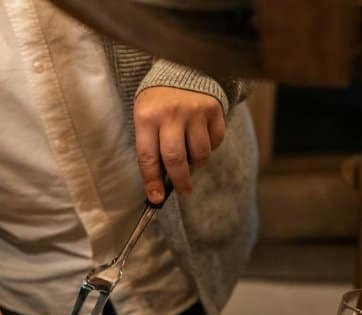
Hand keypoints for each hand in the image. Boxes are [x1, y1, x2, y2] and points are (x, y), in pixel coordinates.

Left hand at [134, 86, 225, 203]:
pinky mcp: (214, 109)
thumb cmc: (158, 102)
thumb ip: (150, 148)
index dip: (152, 182)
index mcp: (147, 117)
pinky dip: (209, 148)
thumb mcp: (145, 118)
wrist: (182, 68)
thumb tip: (160, 184)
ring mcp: (195, 110)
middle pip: (177, 159)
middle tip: (183, 190)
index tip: (156, 198)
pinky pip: (216, 142)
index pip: (148, 157)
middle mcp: (172, 113)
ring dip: (196, 164)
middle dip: (180, 181)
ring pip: (200, 154)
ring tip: (190, 159)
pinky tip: (201, 139)